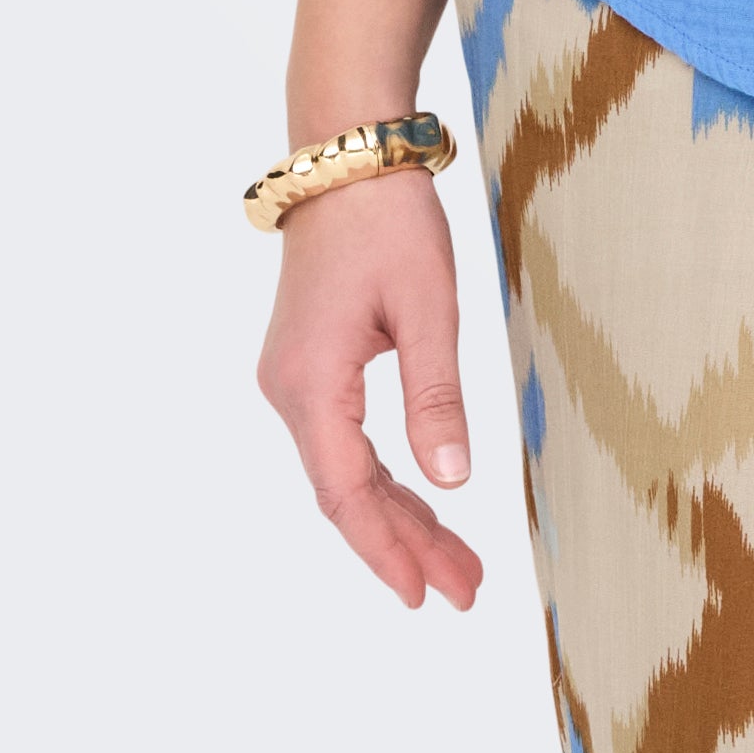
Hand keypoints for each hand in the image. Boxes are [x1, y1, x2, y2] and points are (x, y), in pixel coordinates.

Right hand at [256, 167, 482, 609]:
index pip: (347, 493)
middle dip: (404, 545)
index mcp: (311, 384)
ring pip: (346, 472)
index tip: (426, 594)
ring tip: (454, 562)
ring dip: (398, 516)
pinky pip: (345, 443)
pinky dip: (384, 478)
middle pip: (347, 493)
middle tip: (464, 588)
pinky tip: (420, 502)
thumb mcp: (427, 306)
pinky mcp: (311, 367)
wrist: (346, 158)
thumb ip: (436, 396)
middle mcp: (290, 392)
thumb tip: (451, 481)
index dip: (387, 549)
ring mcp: (295, 381)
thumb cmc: (388, 222)